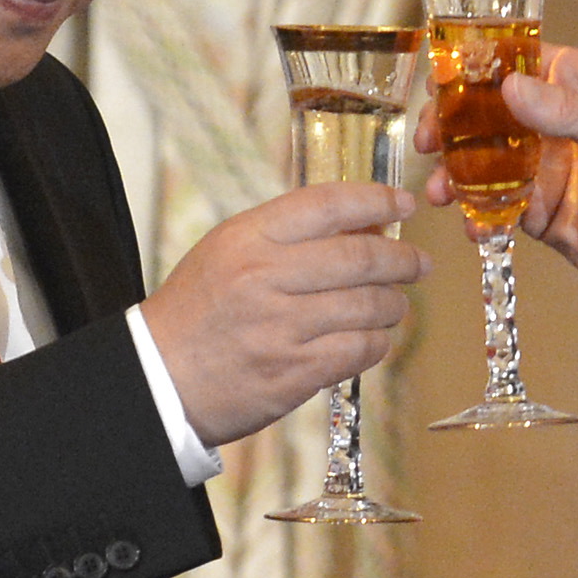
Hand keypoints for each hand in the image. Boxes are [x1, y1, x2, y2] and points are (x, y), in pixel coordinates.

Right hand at [140, 183, 429, 445]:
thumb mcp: (228, 252)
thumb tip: (365, 222)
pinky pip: (358, 350)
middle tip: (419, 263)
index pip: (328, 204)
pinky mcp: (293, 372)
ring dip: (393, 305)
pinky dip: (376, 343)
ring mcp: (281, 327)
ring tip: (395, 305)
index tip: (404, 203)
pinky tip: (372, 340)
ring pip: (368, 306)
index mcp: (248, 238)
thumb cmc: (199, 310)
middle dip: (401, 258)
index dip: (376, 199)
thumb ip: (288, 234)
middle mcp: (265, 277)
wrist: (158, 378)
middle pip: (361, 256)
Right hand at [420, 45, 577, 331]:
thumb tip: (509, 87)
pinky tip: (469, 223)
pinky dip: (478, 213)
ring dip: (458, 173)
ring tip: (439, 192)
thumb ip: (565, 111)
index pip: (523, 63)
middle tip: (428, 141)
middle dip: (455, 125)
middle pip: (492, 112)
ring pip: (488, 161)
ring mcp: (548, 167)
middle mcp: (561, 122)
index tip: (442, 82)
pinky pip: (499, 206)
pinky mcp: (542, 211)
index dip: (480, 69)